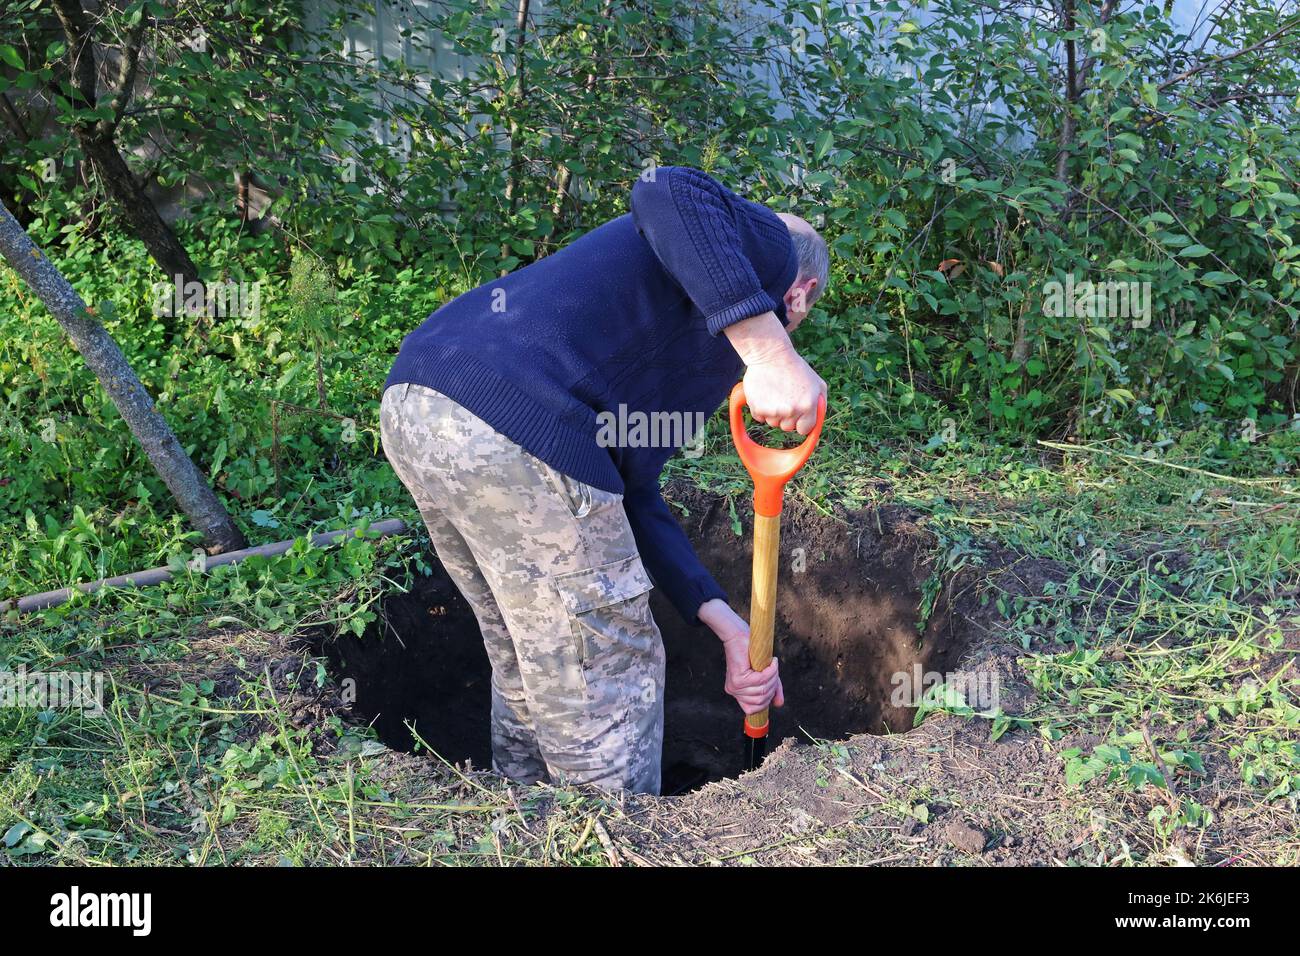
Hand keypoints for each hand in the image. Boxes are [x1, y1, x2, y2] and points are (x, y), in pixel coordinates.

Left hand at [698, 598, 784, 715]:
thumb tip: (779, 704)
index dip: (766, 701)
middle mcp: (733, 692)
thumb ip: (771, 689)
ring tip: (772, 665)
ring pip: (762, 690)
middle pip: (761, 700)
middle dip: (773, 686)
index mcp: (738, 694)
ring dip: (773, 677)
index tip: (772, 687)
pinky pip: (761, 680)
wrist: (738, 636)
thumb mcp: (764, 675)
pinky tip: (772, 662)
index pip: (752, 710)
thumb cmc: (751, 654)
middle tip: (774, 671)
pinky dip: (771, 671)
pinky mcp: (738, 678)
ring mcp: (735, 687)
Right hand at [742, 351, 825, 434]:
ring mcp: (774, 411)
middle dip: (787, 417)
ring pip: (773, 423)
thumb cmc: (795, 368)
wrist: (770, 355)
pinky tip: (765, 393)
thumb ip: (820, 405)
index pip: (804, 429)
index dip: (801, 423)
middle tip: (785, 399)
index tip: (798, 416)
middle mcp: (792, 411)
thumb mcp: (818, 384)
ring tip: (775, 393)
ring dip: (773, 413)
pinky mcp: (758, 408)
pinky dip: (761, 409)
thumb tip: (816, 424)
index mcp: (808, 405)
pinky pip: (760, 418)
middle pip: (787, 427)